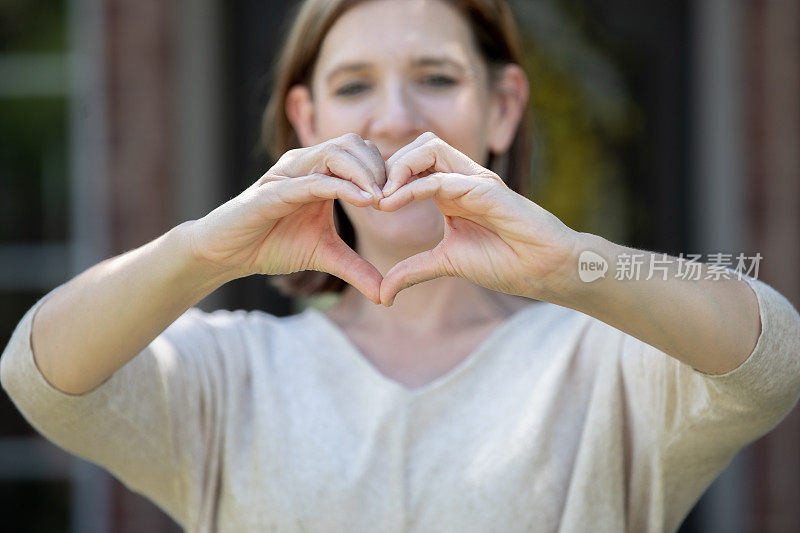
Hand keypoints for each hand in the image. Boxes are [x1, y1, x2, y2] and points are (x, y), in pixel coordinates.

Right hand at [187, 133, 386, 303]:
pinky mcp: (272, 192)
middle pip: (352, 144)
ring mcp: (287, 174)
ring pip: (334, 154)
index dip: (386, 171)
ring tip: (381, 201)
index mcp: (319, 172)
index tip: (402, 198)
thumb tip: (386, 295)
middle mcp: (305, 164)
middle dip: (379, 168)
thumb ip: (357, 269)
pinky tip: (363, 202)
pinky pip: (311, 181)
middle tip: (395, 199)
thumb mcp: (325, 256)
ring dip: (363, 173)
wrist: (227, 253)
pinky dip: (340, 187)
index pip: (361, 153)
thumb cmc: (272, 244)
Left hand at [377, 132, 579, 305]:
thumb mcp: (447, 264)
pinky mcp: (487, 190)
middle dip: (387, 164)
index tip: (362, 200)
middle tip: (366, 195)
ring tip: (379, 198)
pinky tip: (393, 203)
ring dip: (398, 168)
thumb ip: (413, 271)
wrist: (545, 269)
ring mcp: (476, 180)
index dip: (385, 176)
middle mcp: (463, 178)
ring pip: (430, 148)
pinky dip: (414, 187)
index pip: (414, 164)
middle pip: (419, 146)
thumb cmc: (506, 262)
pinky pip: (444, 178)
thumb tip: (383, 293)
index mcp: (452, 190)